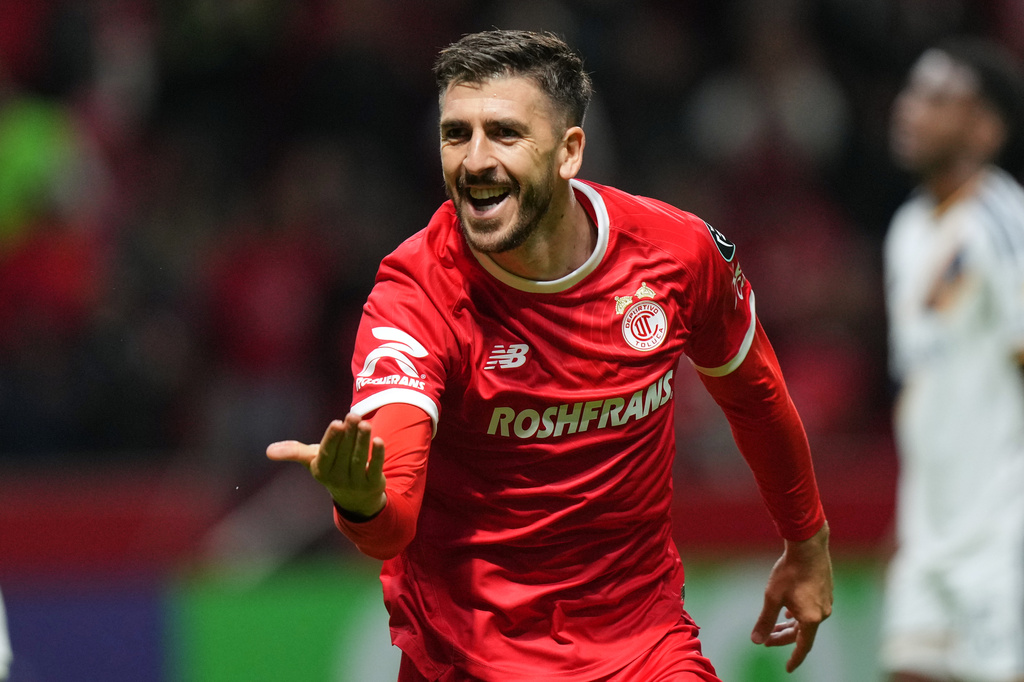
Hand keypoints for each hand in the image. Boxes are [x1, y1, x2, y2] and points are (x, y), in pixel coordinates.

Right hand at [266, 413, 386, 517]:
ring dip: (363, 441)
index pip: (327, 453)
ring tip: (365, 425)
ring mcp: (356, 482)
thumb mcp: (313, 460)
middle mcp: (338, 478)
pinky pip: (376, 468)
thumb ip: (294, 451)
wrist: (356, 498)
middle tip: (354, 416)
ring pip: (360, 460)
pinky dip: (378, 455)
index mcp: (322, 470)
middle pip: (345, 453)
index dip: (332, 438)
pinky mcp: (373, 484)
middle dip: (350, 433)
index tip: (337, 422)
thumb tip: (268, 451)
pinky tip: (379, 441)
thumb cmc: (332, 469)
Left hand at [750, 522, 832, 671]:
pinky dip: (799, 615)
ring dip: (790, 626)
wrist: (808, 546)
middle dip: (783, 637)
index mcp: (811, 618)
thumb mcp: (772, 597)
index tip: (788, 668)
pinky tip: (789, 612)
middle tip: (766, 640)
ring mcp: (826, 602)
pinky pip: (812, 611)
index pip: (802, 646)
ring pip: (807, 621)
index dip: (794, 658)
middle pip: (802, 633)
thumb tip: (756, 640)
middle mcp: (822, 613)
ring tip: (775, 626)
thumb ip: (765, 620)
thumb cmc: (789, 571)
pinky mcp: (826, 592)